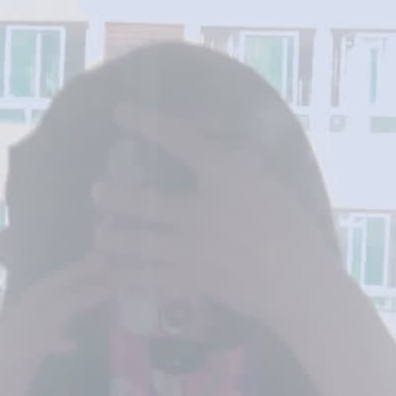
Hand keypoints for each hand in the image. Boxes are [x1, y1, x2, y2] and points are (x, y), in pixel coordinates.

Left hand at [92, 102, 350, 350]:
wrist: (298, 283)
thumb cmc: (289, 227)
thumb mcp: (268, 182)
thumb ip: (236, 161)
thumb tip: (210, 139)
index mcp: (228, 176)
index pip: (180, 140)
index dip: (147, 123)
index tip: (120, 112)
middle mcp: (205, 211)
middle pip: (147, 201)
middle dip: (116, 197)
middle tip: (97, 192)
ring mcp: (196, 248)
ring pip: (142, 243)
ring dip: (115, 239)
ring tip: (100, 235)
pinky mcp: (194, 280)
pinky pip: (151, 277)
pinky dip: (128, 277)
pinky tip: (111, 274)